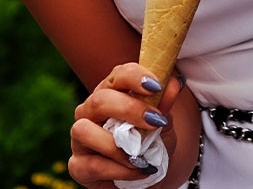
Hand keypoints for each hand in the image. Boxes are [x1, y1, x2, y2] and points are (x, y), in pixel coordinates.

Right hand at [69, 63, 183, 186]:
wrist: (146, 177)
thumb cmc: (150, 144)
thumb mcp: (161, 125)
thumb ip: (164, 105)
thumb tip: (174, 85)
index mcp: (111, 93)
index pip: (117, 75)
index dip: (135, 77)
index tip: (156, 86)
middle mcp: (90, 112)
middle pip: (99, 100)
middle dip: (129, 109)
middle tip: (154, 121)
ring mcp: (80, 139)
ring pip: (84, 130)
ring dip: (117, 145)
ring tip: (141, 157)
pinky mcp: (78, 166)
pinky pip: (92, 165)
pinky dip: (118, 170)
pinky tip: (136, 171)